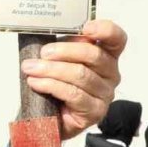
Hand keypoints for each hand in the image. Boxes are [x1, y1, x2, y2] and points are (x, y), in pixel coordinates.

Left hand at [19, 19, 126, 140]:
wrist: (49, 120)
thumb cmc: (56, 87)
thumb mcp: (59, 63)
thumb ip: (61, 49)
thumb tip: (45, 38)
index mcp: (106, 57)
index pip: (116, 39)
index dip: (105, 30)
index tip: (86, 27)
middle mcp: (111, 74)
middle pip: (94, 55)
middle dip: (64, 51)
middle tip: (43, 53)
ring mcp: (105, 94)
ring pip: (81, 75)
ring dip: (51, 70)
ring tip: (31, 69)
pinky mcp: (95, 111)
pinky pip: (73, 94)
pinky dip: (51, 85)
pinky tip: (36, 83)